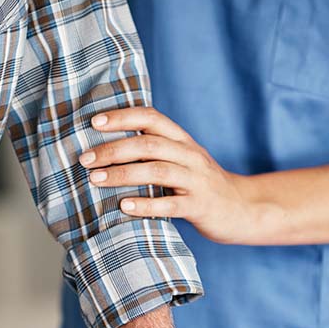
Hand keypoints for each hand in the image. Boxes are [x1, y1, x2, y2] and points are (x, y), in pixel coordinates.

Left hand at [81, 107, 263, 244]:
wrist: (243, 209)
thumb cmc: (202, 186)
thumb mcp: (182, 161)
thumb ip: (154, 152)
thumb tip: (108, 148)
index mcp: (182, 141)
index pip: (151, 118)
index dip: (123, 117)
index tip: (94, 123)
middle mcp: (190, 155)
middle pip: (148, 144)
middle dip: (113, 149)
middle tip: (85, 159)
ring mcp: (196, 180)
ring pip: (156, 170)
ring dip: (123, 174)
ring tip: (95, 180)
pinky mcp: (200, 206)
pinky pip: (171, 204)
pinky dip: (145, 205)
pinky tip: (124, 206)